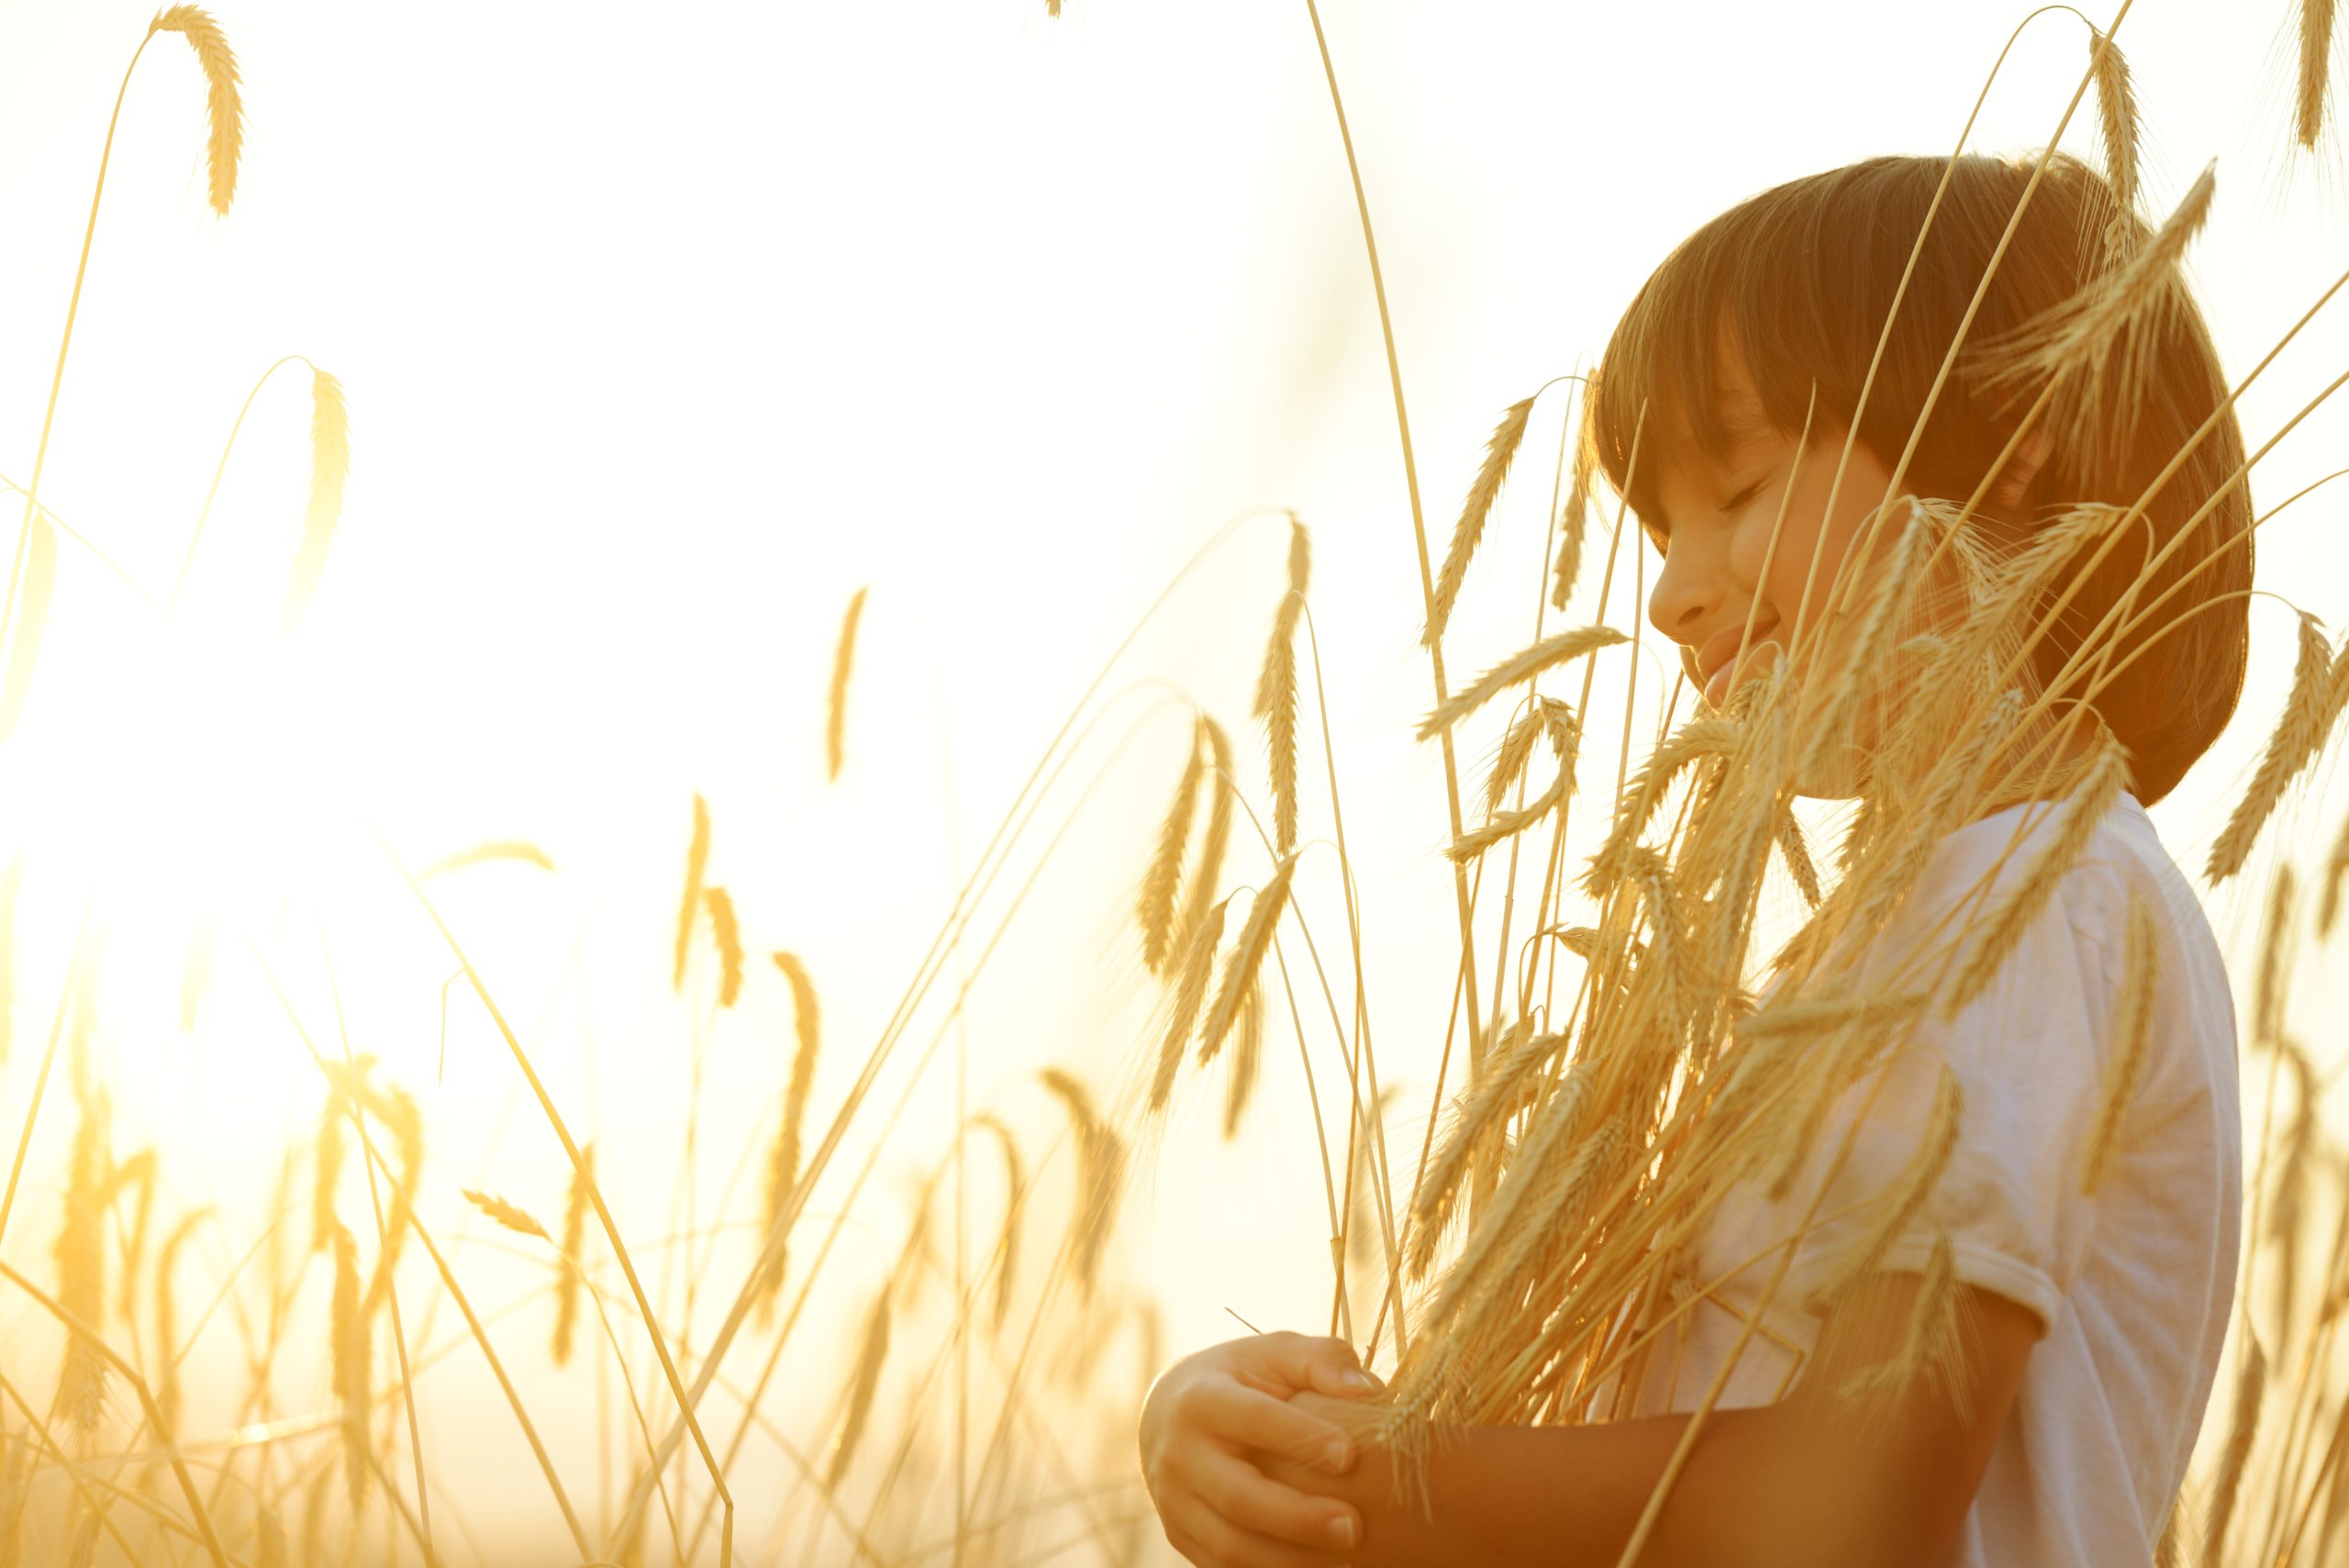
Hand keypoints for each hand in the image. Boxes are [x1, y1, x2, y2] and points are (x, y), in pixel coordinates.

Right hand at [1138, 1330, 1380, 1566]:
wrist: (1168, 1414)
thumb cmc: (1242, 1379)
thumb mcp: (1275, 1354)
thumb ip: (1322, 1360)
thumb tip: (1366, 1390)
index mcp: (1202, 1398)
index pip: (1251, 1418)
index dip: (1299, 1437)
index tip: (1350, 1455)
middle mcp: (1179, 1453)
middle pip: (1236, 1496)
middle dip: (1297, 1517)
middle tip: (1354, 1526)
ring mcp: (1173, 1501)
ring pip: (1229, 1544)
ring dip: (1289, 1558)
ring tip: (1346, 1556)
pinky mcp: (1180, 1536)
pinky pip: (1223, 1567)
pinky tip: (1318, 1567)